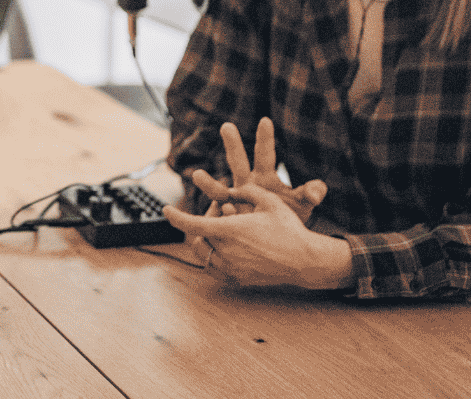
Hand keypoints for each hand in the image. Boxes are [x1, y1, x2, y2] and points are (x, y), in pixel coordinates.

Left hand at [164, 184, 350, 288]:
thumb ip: (245, 190)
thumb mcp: (268, 200)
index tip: (167, 210)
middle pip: (198, 237)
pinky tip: (226, 246)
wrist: (304, 260)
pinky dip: (212, 256)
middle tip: (220, 213)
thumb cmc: (288, 228)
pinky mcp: (236, 279)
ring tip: (224, 230)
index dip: (176, 217)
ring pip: (203, 253)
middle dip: (202, 222)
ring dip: (206, 240)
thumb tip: (228, 191)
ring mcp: (231, 268)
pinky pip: (213, 268)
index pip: (193, 225)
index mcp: (231, 230)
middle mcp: (227, 251)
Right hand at [192, 117, 326, 225]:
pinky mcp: (226, 220)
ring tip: (197, 174)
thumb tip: (316, 192)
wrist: (276, 243)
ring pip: (219, 190)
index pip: (265, 154)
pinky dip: (217, 215)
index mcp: (265, 176)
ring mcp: (233, 202)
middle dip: (233, 145)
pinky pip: (218, 216)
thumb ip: (310, 195)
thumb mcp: (302, 206)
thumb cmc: (289, 217)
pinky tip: (217, 213)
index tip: (266, 121)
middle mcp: (246, 184)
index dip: (265, 138)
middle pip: (238, 162)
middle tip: (227, 126)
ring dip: (209, 183)